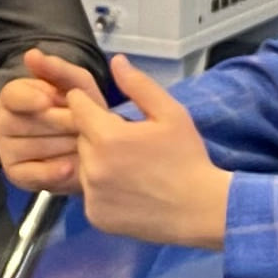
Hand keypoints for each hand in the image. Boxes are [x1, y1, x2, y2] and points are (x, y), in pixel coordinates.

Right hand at [0, 51, 97, 195]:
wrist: (95, 148)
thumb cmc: (82, 112)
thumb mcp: (79, 86)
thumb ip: (58, 69)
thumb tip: (31, 54)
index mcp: (14, 96)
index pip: (12, 95)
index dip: (30, 98)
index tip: (49, 100)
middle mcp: (4, 122)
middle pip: (24, 122)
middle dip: (59, 123)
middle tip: (84, 126)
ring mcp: (7, 150)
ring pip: (30, 147)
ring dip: (62, 146)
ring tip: (85, 146)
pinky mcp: (17, 175)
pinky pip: (31, 175)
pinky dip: (52, 172)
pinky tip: (70, 167)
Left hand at [69, 57, 232, 249]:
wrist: (200, 210)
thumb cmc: (187, 158)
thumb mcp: (171, 114)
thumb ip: (139, 85)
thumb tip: (115, 61)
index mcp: (107, 136)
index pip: (77, 106)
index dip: (90, 105)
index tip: (108, 113)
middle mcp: (92, 167)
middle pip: (80, 138)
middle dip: (97, 136)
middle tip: (128, 145)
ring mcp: (92, 195)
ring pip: (83, 166)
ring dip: (97, 163)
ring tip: (130, 169)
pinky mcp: (95, 216)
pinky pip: (90, 194)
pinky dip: (102, 190)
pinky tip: (128, 190)